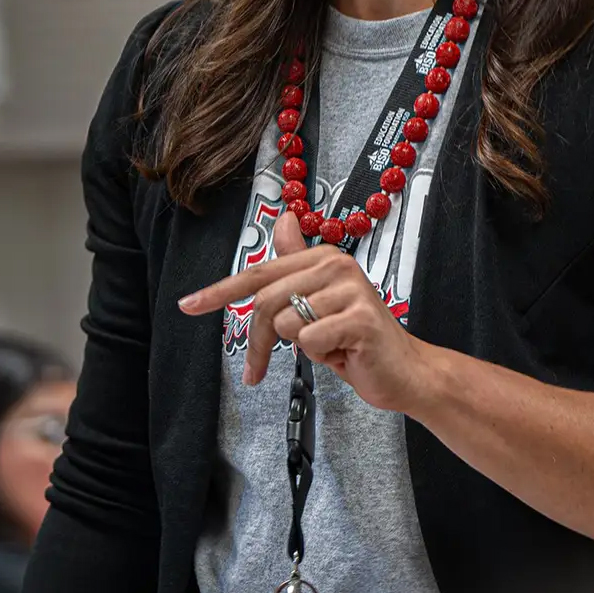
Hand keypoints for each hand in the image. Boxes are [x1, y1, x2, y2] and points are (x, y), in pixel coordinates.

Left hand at [179, 210, 431, 412]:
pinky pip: (310, 341)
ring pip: (287, 324)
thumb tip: (284, 221)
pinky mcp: (360, 318)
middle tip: (263, 366)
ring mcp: (350, 290)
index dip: (219, 291)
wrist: (406, 371)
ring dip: (302, 347)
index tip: (188, 305)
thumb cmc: (356, 340)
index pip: (259, 273)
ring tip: (330, 346)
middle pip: (267, 301)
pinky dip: (322, 355)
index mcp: (323, 258)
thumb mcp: (318, 303)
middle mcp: (336, 265)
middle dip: (261, 341)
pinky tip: (344, 352)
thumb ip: (295, 268)